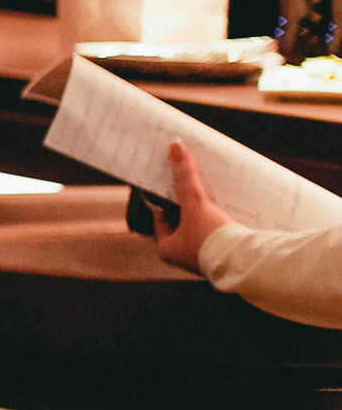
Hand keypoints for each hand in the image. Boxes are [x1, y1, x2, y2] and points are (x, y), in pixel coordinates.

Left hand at [157, 141, 233, 270]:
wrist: (248, 263)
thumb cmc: (213, 237)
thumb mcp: (195, 203)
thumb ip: (186, 177)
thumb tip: (175, 147)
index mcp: (167, 250)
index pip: (161, 218)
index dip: (168, 200)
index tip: (175, 185)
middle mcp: (183, 257)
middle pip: (183, 222)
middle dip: (191, 206)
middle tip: (196, 187)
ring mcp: (205, 259)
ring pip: (202, 228)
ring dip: (208, 214)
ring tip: (215, 195)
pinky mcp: (226, 258)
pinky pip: (220, 236)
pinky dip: (223, 223)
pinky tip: (232, 210)